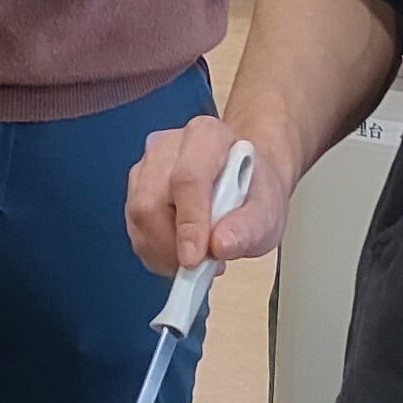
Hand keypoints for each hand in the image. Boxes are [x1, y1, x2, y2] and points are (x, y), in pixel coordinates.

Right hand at [126, 113, 290, 277]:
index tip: (195, 259)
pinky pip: (135, 230)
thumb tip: (221, 244)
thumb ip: (249, 228)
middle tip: (200, 266)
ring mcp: (146, 167)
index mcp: (206, 137)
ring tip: (197, 259)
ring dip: (163, 252)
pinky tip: (181, 252)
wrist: (243, 185)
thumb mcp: (267, 212)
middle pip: (150, 201)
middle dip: (170, 245)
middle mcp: (168, 146)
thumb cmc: (253, 192)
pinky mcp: (135, 190)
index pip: (188, 179)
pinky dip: (156, 252)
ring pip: (137, 218)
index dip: (189, 223)